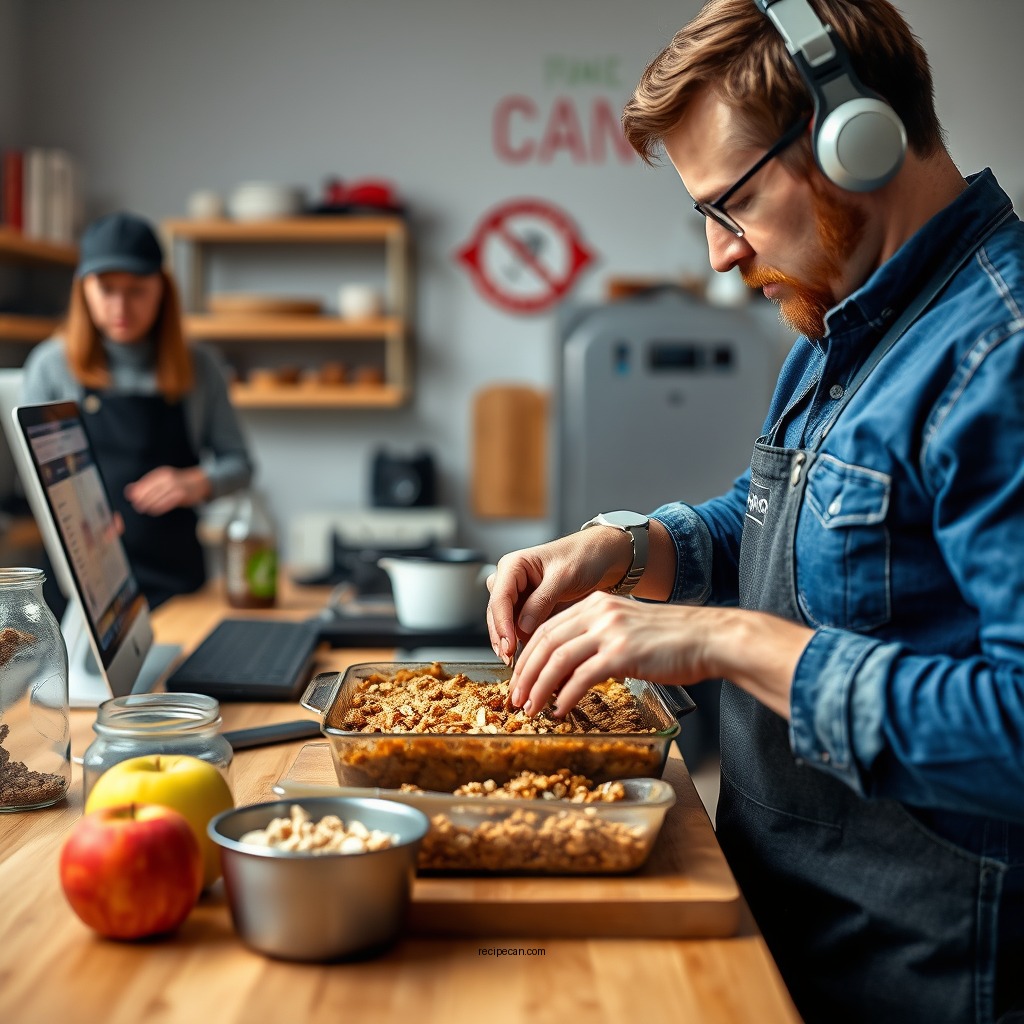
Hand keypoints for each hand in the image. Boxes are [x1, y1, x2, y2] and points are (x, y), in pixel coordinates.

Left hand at [123, 466, 211, 515]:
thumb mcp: (162, 479)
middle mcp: (169, 478)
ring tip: (142, 509)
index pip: (146, 482)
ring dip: (148, 504)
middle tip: (136, 505)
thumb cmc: (178, 482)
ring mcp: (176, 487)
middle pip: (151, 490)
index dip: (138, 490)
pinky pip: (166, 503)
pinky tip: (152, 510)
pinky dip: (158, 507)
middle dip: (141, 498)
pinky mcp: (182, 496)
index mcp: (162, 473)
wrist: (199, 483)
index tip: (130, 497)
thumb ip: (146, 484)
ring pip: (158, 497)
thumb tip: (129, 490)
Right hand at [485, 530, 633, 664]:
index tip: (508, 646)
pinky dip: (522, 642)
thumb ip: (542, 600)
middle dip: (502, 637)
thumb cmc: (582, 557)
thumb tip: (522, 627)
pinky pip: (519, 628)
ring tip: (517, 663)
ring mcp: (518, 596)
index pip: (500, 598)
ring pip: (504, 623)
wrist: (599, 558)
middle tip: (509, 659)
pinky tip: (529, 656)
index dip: (501, 624)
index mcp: (513, 565)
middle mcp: (510, 580)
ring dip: (509, 642)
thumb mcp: (564, 576)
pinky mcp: (527, 609)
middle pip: (496, 613)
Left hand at [508, 593, 812, 720]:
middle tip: (516, 698)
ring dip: (539, 687)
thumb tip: (568, 668)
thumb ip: (597, 640)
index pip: (547, 628)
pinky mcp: (623, 653)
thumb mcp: (627, 629)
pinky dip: (565, 696)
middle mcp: (598, 612)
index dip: (528, 656)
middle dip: (526, 673)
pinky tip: (560, 710)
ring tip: (531, 708)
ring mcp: (610, 631)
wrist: (710, 638)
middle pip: (545, 642)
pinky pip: (582, 677)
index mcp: (596, 604)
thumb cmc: (674, 640)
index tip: (519, 678)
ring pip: (558, 660)